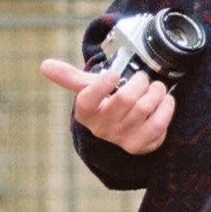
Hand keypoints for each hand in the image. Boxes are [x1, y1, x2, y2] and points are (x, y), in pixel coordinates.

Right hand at [40, 58, 175, 153]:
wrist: (118, 131)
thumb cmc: (103, 104)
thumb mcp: (87, 89)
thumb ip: (68, 76)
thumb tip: (44, 65)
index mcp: (86, 111)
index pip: (88, 99)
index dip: (101, 86)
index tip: (113, 74)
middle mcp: (102, 128)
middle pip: (124, 100)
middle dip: (139, 82)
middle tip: (143, 78)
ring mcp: (122, 139)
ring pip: (144, 109)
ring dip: (155, 92)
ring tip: (156, 87)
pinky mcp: (141, 146)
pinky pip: (158, 125)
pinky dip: (166, 108)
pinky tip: (165, 100)